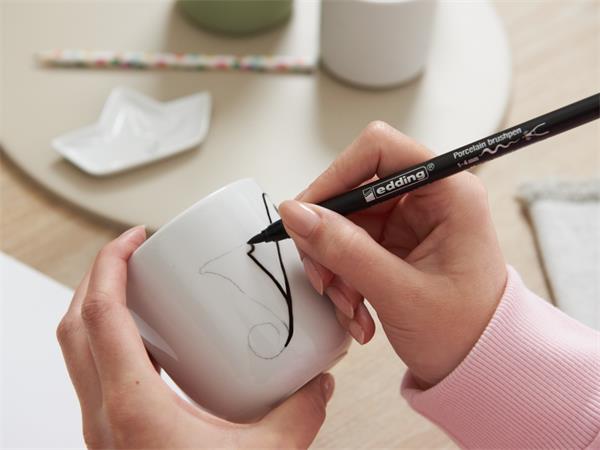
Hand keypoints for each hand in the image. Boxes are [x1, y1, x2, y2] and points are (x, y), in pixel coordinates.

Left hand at [57, 226, 333, 448]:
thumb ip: (300, 411)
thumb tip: (318, 381)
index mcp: (132, 409)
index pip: (101, 316)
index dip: (111, 265)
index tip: (133, 238)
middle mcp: (104, 416)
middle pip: (75, 325)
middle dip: (99, 277)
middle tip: (132, 254)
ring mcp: (100, 429)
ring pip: (76, 350)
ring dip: (97, 309)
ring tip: (136, 289)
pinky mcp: (111, 439)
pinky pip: (93, 374)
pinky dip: (110, 342)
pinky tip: (151, 347)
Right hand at [279, 122, 506, 387]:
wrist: (479, 365)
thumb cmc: (466, 331)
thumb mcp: (400, 292)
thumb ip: (345, 250)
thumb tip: (296, 213)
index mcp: (448, 193)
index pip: (379, 150)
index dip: (337, 176)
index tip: (308, 214)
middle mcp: (426, 199)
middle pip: (352, 192)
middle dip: (329, 239)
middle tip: (324, 280)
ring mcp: (407, 222)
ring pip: (343, 224)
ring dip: (334, 268)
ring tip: (349, 308)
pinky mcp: (393, 244)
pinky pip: (348, 248)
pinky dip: (342, 280)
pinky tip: (357, 312)